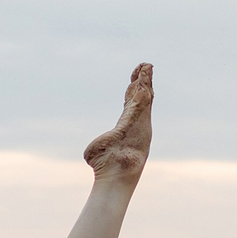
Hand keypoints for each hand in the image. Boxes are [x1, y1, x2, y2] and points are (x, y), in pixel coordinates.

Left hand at [82, 63, 152, 181]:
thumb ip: (97, 147)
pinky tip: (145, 72)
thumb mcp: (99, 150)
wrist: (115, 172)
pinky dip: (144, 83)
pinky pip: (142, 96)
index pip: (131, 105)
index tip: (134, 78)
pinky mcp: (139, 117)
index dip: (133, 91)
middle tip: (145, 66)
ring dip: (146, 80)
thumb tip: (90, 156)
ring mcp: (140, 119)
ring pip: (145, 95)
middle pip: (141, 97)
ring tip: (147, 66)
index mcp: (127, 126)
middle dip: (143, 81)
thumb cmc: (105, 165)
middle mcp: (137, 122)